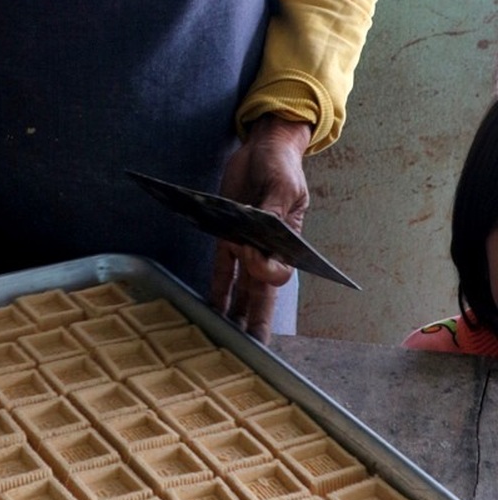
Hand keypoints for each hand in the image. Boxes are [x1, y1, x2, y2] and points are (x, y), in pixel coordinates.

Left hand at [210, 115, 311, 343]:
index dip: (263, 270)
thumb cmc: (281, 166)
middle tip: (251, 350)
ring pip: (242, 288)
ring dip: (235, 312)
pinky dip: (217, 287)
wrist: (264, 148)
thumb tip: (264, 229)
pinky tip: (212, 308)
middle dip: (257, 322)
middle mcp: (267, 250)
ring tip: (228, 340)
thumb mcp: (283, 185)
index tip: (250, 252)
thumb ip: (274, 210)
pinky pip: (222, 268)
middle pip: (262, 294)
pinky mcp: (226, 236)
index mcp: (287, 243)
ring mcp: (246, 245)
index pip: (278, 272)